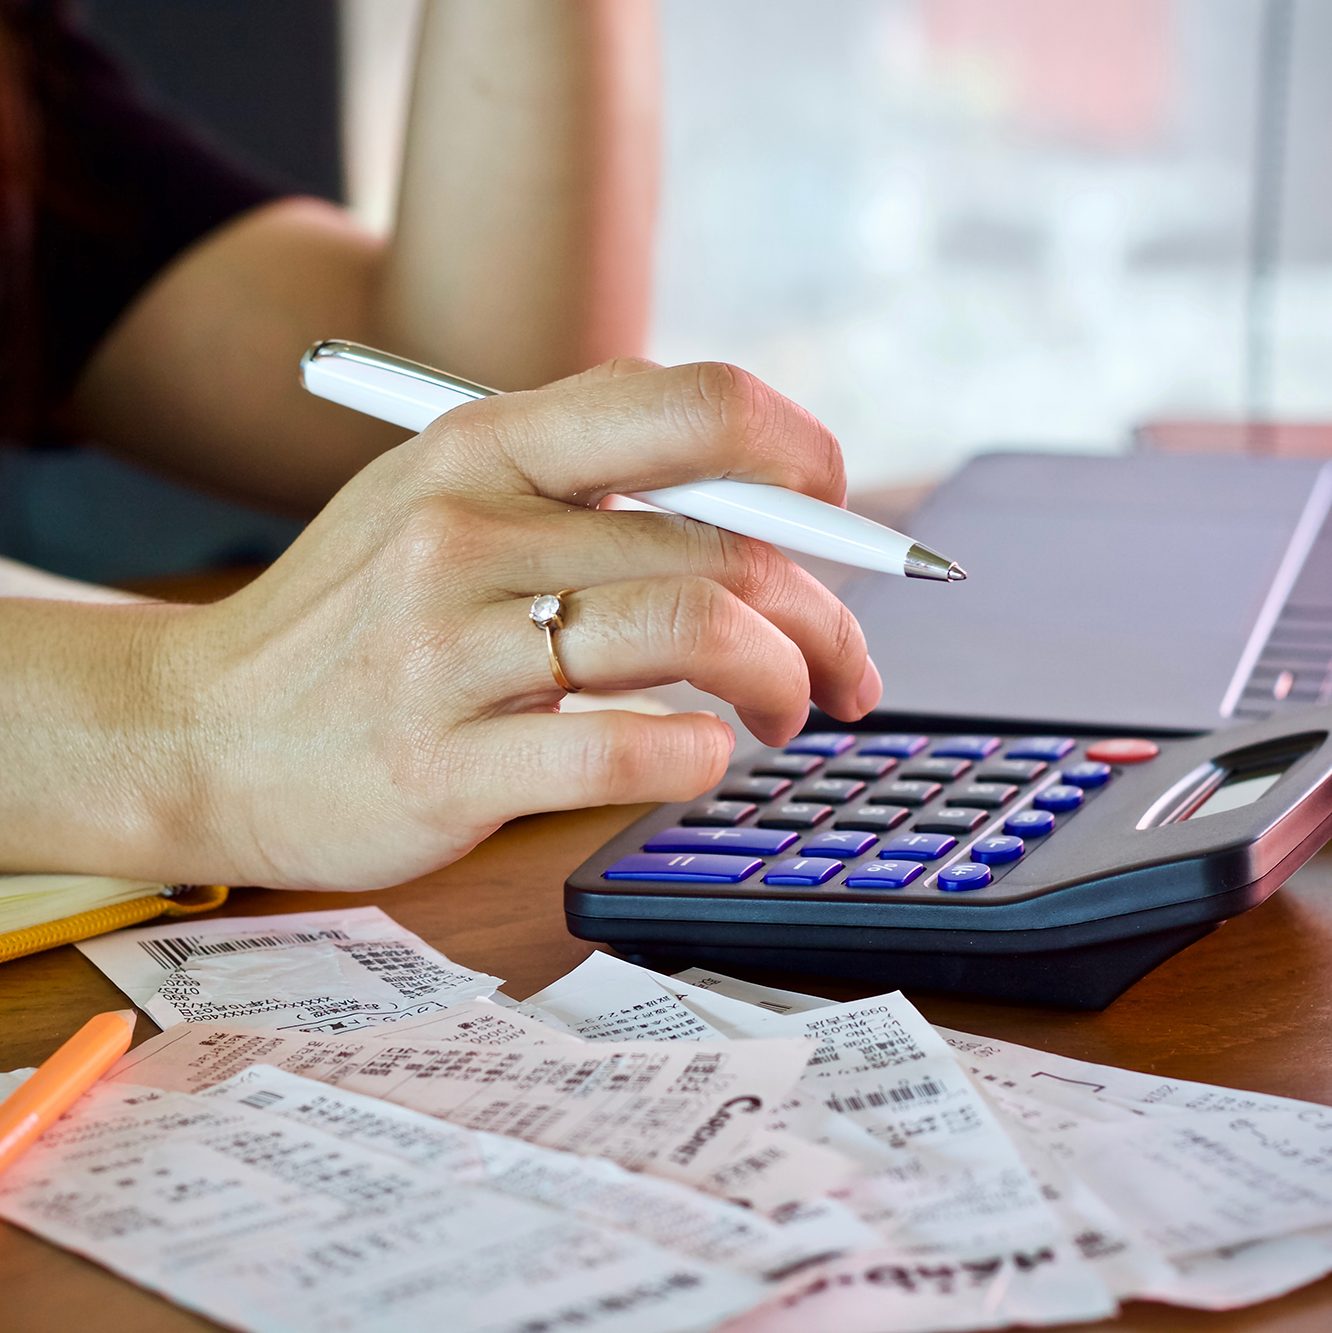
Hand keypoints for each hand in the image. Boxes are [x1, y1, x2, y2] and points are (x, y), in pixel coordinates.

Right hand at [167, 360, 881, 889]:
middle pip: (720, 545)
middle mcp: (467, 528)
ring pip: (690, 631)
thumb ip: (581, 486)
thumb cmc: (352, 622)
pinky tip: (703, 757)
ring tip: (791, 713)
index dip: (801, 456)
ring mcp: (448, 649)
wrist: (198, 731)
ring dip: (784, 677)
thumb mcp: (441, 502)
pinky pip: (623, 745)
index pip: (693, 406)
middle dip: (825, 611)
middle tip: (845, 663)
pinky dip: (699, 755)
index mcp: (482, 445)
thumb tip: (759, 504)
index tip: (837, 514)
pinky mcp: (443, 764)